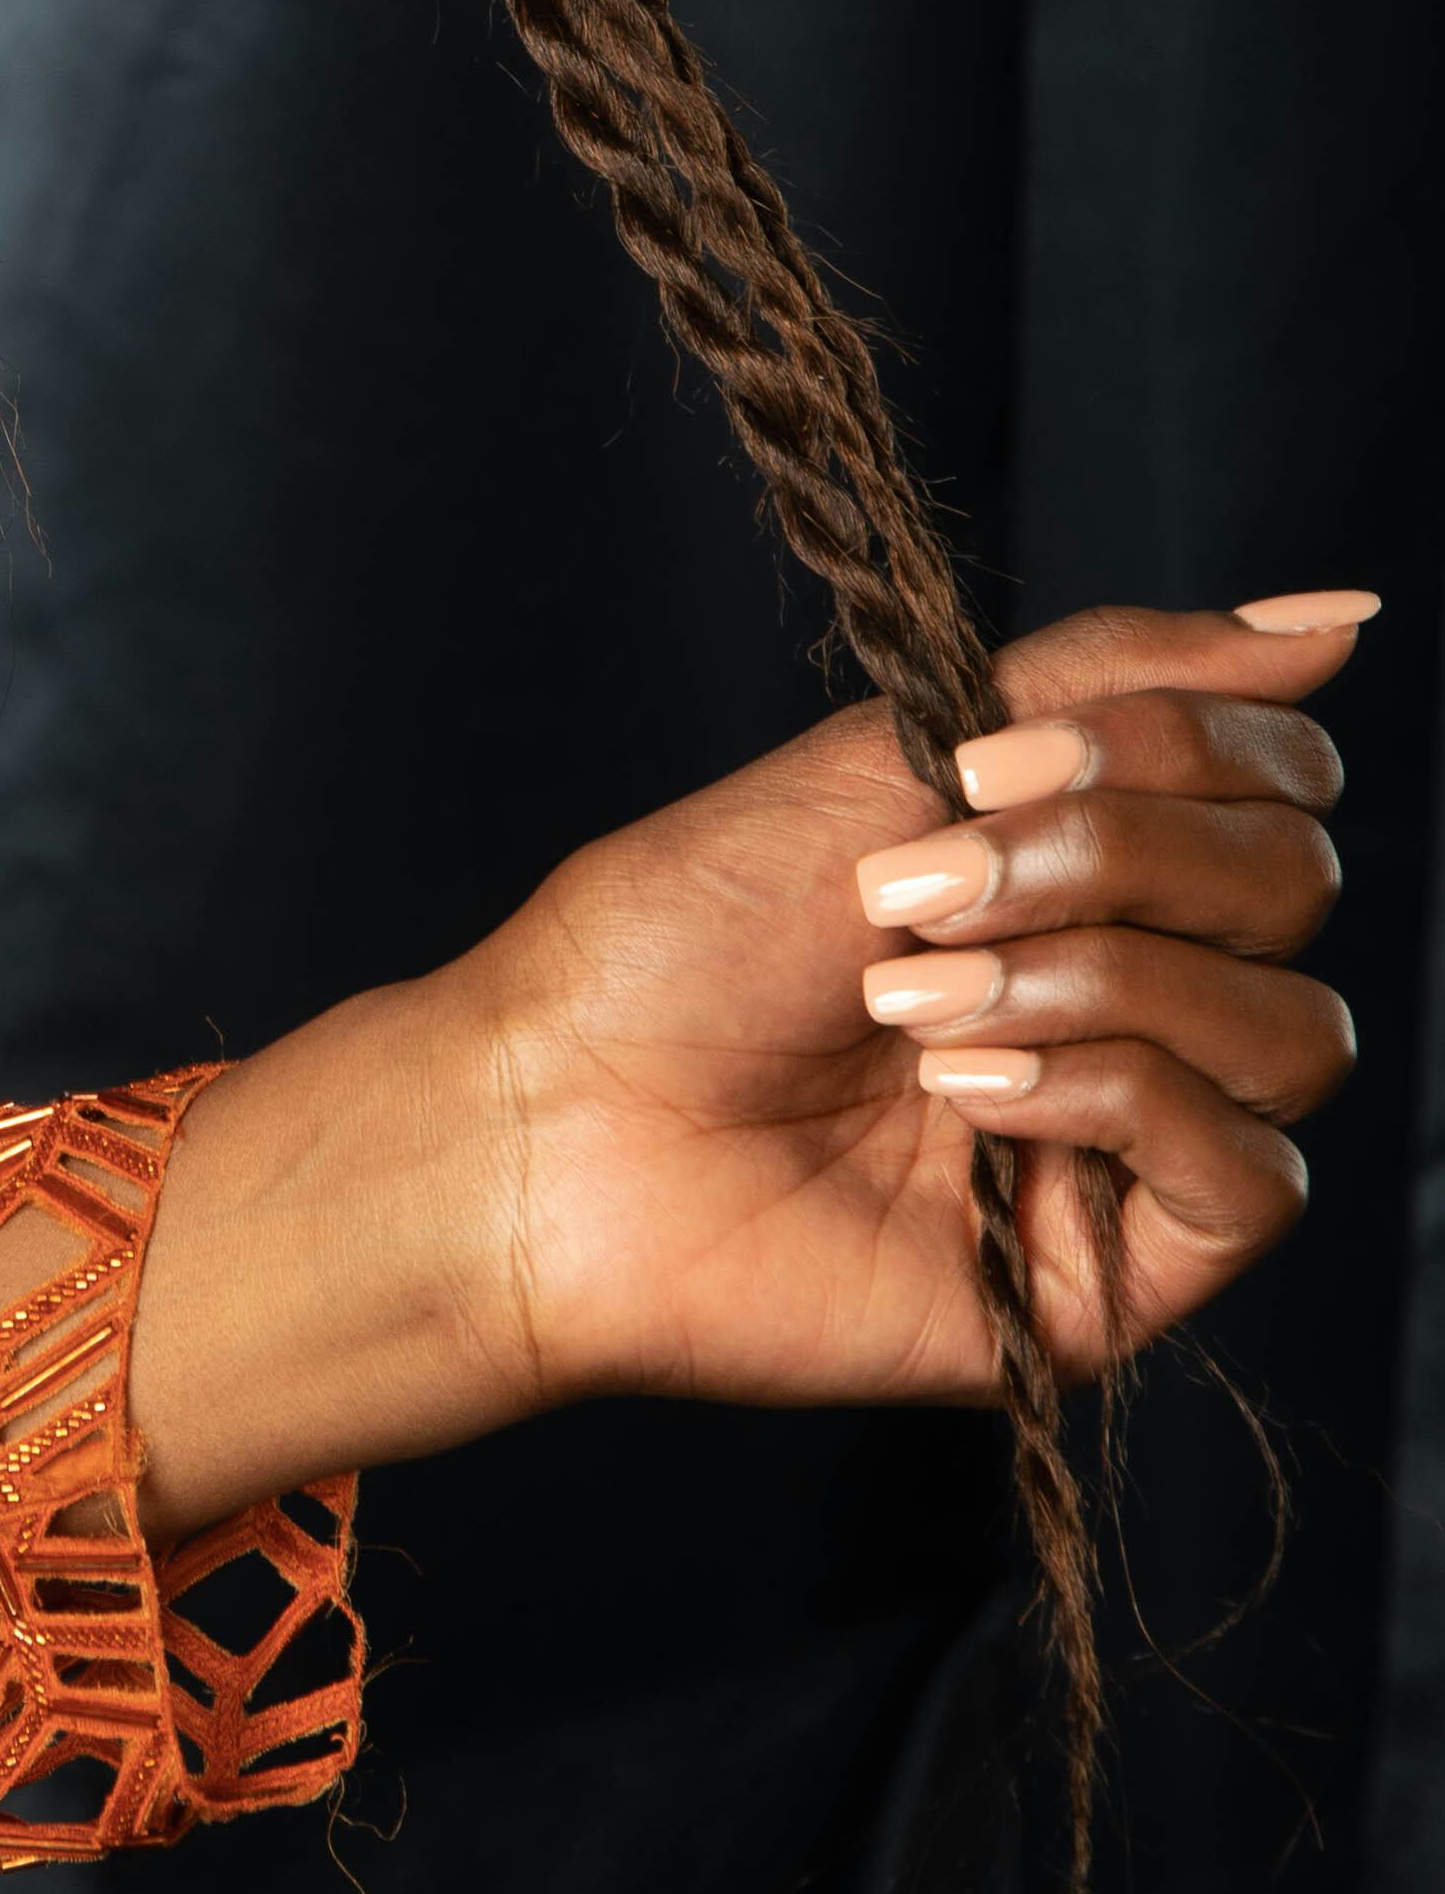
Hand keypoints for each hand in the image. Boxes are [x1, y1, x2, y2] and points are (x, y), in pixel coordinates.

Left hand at [124, 598, 1365, 1529]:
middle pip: (1298, 888)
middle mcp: (1136, 994)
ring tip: (915, 1003)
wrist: (558, 1115)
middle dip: (1114, 855)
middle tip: (921, 889)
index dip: (1173, 745)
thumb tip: (1336, 623)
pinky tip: (971, 1096)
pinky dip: (1118, 1100)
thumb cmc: (682, 939)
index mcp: (1091, 869)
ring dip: (1101, 981)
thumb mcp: (897, 757)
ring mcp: (1134, 1139)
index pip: (1282, 783)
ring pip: (1300, 1031)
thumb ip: (1117, 681)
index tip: (985, 758)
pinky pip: (1253, 1172)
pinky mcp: (1120, 1270)